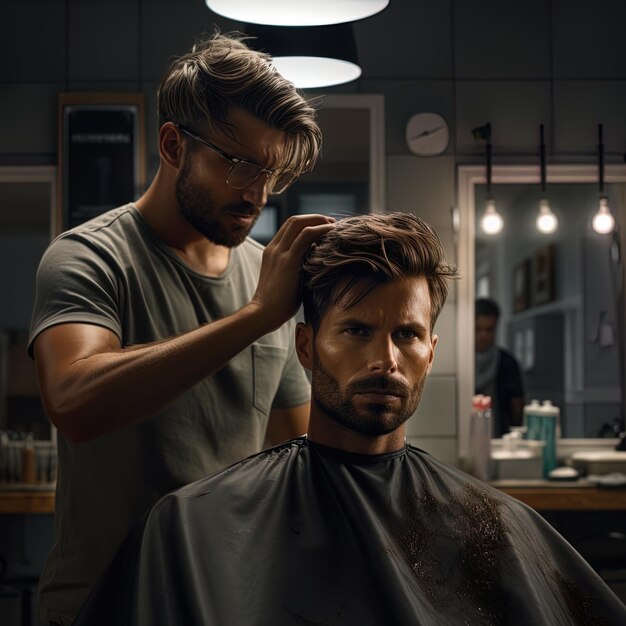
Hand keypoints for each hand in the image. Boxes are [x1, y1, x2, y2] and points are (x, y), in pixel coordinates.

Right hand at [251, 214, 334, 330]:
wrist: (264, 314)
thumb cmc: (278, 303)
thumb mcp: (289, 279)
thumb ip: (298, 266)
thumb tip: (316, 260)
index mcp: (272, 251)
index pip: (289, 227)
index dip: (308, 222)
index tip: (324, 227)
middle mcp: (274, 248)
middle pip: (294, 220)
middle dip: (314, 218)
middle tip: (331, 223)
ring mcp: (279, 253)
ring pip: (298, 223)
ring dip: (318, 220)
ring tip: (334, 225)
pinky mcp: (288, 261)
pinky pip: (305, 236)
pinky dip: (320, 229)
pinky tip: (331, 231)